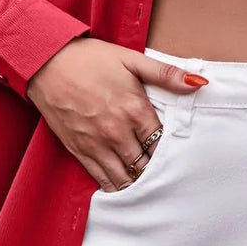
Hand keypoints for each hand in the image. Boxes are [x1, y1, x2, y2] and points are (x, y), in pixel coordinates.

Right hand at [26, 37, 207, 191]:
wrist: (47, 62)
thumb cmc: (90, 58)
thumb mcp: (131, 60)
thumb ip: (166, 74)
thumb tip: (199, 83)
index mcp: (134, 110)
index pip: (162, 144)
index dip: (171, 149)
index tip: (177, 151)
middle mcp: (117, 133)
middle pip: (146, 164)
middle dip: (156, 168)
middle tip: (167, 171)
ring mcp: (96, 145)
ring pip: (126, 178)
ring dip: (138, 180)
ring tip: (148, 180)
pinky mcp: (79, 151)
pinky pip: (102, 179)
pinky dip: (116, 186)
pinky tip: (125, 185)